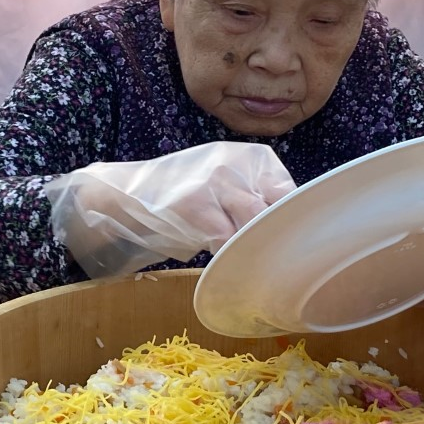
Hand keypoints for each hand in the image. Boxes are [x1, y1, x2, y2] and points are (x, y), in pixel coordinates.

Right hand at [44, 142, 295, 277]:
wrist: (129, 195)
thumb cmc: (185, 195)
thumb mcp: (227, 183)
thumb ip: (258, 197)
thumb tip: (295, 229)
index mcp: (252, 158)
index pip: (290, 192)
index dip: (292, 222)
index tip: (292, 244)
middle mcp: (236, 164)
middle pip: (277, 208)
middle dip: (278, 238)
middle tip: (279, 264)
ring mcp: (215, 183)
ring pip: (254, 223)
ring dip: (255, 248)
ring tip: (252, 264)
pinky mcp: (196, 206)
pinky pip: (226, 239)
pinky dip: (229, 255)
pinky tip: (224, 262)